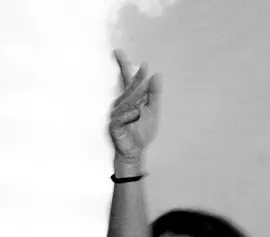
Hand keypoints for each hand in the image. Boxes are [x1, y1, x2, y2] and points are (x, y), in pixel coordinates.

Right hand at [108, 51, 158, 168]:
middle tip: (144, 68)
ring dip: (137, 101)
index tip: (119, 52)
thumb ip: (154, 94)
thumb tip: (156, 75)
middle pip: (129, 88)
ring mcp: (115, 114)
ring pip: (127, 102)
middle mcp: (120, 104)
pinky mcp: (113, 125)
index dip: (124, 66)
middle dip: (137, 80)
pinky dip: (130, 115)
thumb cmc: (142, 132)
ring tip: (142, 107)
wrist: (135, 151)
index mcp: (128, 99)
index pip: (126, 80)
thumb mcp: (153, 111)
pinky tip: (136, 114)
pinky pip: (122, 116)